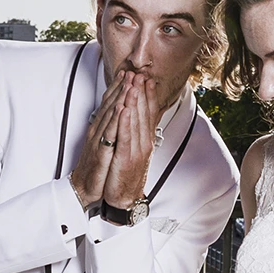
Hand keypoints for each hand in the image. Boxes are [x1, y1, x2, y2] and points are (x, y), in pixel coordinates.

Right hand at [67, 69, 133, 208]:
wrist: (83, 187)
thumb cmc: (94, 167)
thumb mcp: (104, 144)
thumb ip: (109, 128)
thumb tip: (116, 114)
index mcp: (100, 129)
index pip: (110, 104)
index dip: (118, 88)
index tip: (126, 74)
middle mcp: (98, 131)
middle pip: (110, 105)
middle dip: (120, 88)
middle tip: (130, 72)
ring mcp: (98, 140)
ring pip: (110, 115)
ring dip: (119, 98)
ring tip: (128, 84)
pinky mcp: (100, 152)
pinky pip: (109, 134)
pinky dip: (115, 121)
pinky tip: (120, 110)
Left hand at [102, 73, 154, 209]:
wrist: (123, 198)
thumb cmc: (126, 174)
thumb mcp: (135, 151)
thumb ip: (138, 134)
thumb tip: (141, 119)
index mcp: (146, 140)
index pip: (150, 113)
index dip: (149, 95)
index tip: (148, 78)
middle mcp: (144, 143)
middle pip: (144, 113)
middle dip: (142, 92)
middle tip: (141, 73)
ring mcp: (136, 151)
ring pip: (136, 122)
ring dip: (135, 101)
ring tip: (134, 84)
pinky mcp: (126, 158)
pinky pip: (125, 137)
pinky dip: (125, 122)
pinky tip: (125, 109)